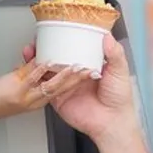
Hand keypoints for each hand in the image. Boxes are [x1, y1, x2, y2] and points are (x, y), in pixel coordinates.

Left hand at [0, 62, 92, 126]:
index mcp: (41, 100)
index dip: (78, 82)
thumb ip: (32, 74)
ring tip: (74, 65)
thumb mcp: (22, 90)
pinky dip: (40, 69)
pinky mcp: (17, 91)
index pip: (64, 90)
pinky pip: (31, 79)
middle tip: (89, 69)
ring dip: (63, 74)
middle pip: (62, 89)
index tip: (90, 73)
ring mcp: (28, 96)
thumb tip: (39, 58)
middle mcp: (37, 100)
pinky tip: (47, 62)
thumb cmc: (0, 102)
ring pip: (50, 85)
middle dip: (78, 79)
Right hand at [23, 34, 137, 142]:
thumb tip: (107, 36)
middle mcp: (77, 74)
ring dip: (39, 59)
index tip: (59, 29)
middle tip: (41, 38)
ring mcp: (67, 85)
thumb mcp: (120, 71)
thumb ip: (114, 54)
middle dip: (48, 47)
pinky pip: (45, 85)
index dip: (67, 39)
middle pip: (59, 57)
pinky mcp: (58, 97)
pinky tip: (32, 67)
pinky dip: (37, 76)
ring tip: (33, 49)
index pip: (76, 48)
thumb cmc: (119, 99)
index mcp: (91, 65)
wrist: (111, 123)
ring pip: (49, 69)